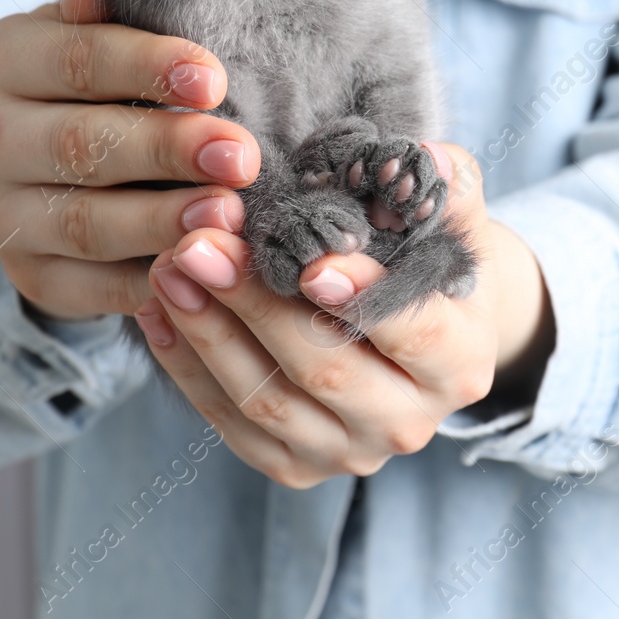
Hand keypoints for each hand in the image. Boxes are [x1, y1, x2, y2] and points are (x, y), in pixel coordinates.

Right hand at [0, 0, 260, 320]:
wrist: (46, 169)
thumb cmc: (100, 84)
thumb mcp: (98, 37)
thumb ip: (107, 17)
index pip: (75, 60)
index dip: (147, 68)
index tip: (216, 80)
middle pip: (81, 145)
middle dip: (168, 150)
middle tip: (242, 156)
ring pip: (84, 223)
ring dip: (163, 222)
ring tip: (230, 216)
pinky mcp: (28, 277)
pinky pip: (90, 288)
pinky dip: (149, 285)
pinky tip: (203, 274)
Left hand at [134, 143, 554, 487]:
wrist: (420, 335)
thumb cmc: (431, 265)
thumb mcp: (456, 222)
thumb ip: (447, 184)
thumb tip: (422, 153)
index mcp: (459, 364)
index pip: (413, 333)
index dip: (362, 298)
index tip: (309, 261)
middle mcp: (410, 422)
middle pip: (324, 368)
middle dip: (255, 302)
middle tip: (201, 243)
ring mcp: (350, 452)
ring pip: (267, 401)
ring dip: (208, 332)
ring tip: (168, 267)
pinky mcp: (296, 466)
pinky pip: (231, 423)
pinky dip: (188, 368)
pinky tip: (158, 311)